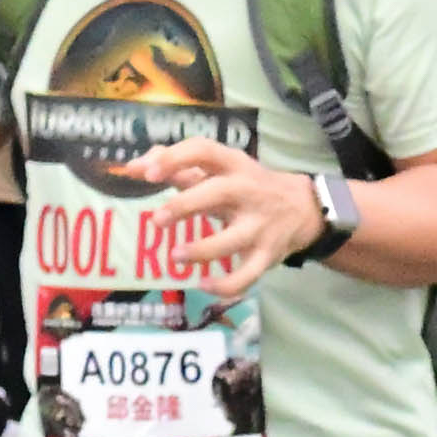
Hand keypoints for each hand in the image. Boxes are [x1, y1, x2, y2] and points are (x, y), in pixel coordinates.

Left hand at [113, 137, 316, 298]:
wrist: (303, 209)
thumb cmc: (246, 186)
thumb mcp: (220, 171)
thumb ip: (178, 166)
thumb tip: (133, 167)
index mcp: (233, 165)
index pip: (204, 151)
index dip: (175, 159)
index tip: (147, 173)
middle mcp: (248, 191)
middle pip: (218, 193)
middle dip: (185, 205)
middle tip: (157, 220)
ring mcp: (259, 225)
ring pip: (232, 240)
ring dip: (202, 250)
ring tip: (176, 256)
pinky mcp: (266, 255)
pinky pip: (247, 275)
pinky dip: (225, 285)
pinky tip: (202, 285)